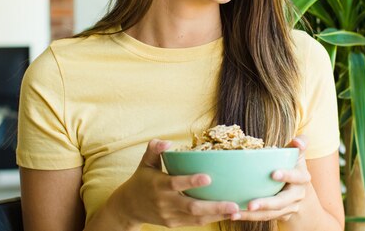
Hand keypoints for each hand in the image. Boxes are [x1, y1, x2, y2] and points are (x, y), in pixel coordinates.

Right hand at [111, 139, 239, 228]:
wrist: (129, 207)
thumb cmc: (141, 179)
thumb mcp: (145, 162)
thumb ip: (154, 149)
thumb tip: (167, 141)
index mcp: (158, 185)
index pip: (175, 183)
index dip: (191, 181)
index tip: (208, 177)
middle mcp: (165, 202)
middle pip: (191, 206)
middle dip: (213, 206)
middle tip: (233, 204)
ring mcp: (170, 215)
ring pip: (196, 218)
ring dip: (217, 215)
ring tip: (236, 210)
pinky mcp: (174, 223)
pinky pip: (194, 222)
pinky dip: (211, 219)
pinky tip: (226, 214)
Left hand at [231, 136, 309, 222]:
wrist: (300, 193)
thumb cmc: (293, 167)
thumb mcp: (298, 155)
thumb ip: (300, 144)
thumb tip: (298, 141)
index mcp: (302, 177)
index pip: (296, 176)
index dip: (286, 175)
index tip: (273, 174)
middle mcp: (297, 195)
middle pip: (282, 201)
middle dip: (266, 203)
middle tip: (250, 205)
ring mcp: (289, 208)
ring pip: (270, 213)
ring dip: (252, 215)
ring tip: (235, 213)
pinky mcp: (279, 216)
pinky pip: (263, 217)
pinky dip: (249, 217)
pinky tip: (234, 215)